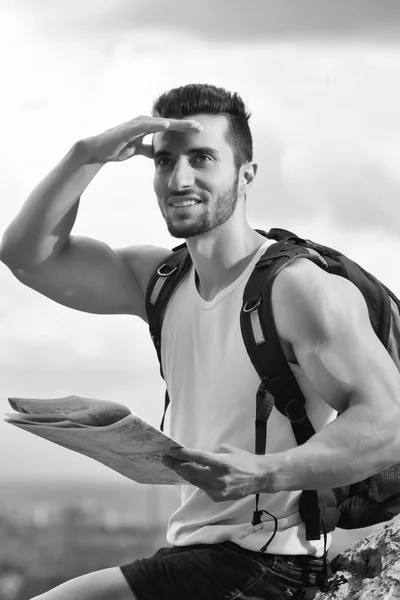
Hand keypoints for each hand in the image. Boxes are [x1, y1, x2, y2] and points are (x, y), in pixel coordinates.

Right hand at [81, 116, 202, 163]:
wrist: (97, 150)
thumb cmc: (117, 147)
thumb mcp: (137, 150)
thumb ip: (148, 149)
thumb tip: (158, 153)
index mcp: (147, 127)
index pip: (170, 127)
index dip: (184, 129)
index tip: (200, 131)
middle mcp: (143, 122)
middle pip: (168, 122)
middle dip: (185, 124)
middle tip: (201, 126)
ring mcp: (135, 124)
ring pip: (159, 122)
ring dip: (175, 123)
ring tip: (190, 125)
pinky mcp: (128, 129)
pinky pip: (143, 126)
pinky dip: (155, 125)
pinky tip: (167, 124)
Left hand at [162, 444, 266, 501]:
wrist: (259, 477)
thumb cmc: (244, 460)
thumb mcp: (228, 450)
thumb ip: (212, 453)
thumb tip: (196, 456)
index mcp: (222, 463)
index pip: (198, 458)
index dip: (183, 454)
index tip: (171, 451)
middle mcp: (219, 478)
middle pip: (191, 472)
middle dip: (176, 465)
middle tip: (165, 459)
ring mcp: (218, 490)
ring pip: (194, 481)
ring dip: (183, 473)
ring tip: (174, 465)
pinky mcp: (218, 497)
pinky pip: (203, 488)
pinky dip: (197, 480)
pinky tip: (192, 475)